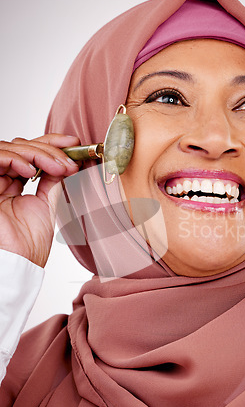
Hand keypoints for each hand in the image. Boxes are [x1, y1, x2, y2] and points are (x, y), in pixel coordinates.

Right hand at [0, 134, 79, 266]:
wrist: (20, 263)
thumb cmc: (30, 243)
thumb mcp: (48, 204)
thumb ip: (53, 181)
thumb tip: (68, 160)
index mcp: (15, 184)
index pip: (31, 152)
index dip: (52, 143)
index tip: (74, 143)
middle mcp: (2, 179)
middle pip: (21, 146)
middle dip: (49, 148)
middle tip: (69, 161)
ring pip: (11, 148)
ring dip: (39, 154)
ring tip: (58, 168)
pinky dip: (17, 159)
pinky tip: (33, 171)